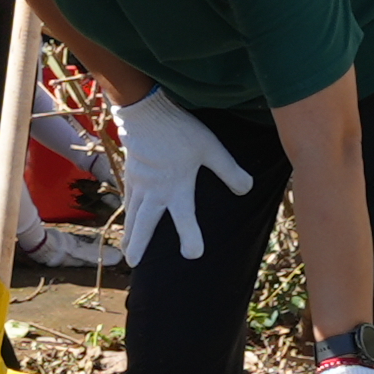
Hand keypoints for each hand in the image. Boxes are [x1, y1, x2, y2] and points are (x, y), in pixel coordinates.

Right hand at [113, 101, 249, 267]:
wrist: (145, 110)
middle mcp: (155, 190)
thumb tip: (247, 189)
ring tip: (126, 249)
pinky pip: (128, 198)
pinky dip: (127, 212)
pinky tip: (127, 216)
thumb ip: (229, 170)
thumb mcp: (210, 147)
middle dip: (139, 244)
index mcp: (176, 187)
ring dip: (129, 233)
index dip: (190, 237)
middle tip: (133, 263)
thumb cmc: (179, 129)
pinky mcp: (131, 172)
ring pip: (132, 213)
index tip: (193, 254)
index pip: (184, 219)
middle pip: (145, 223)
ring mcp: (139, 182)